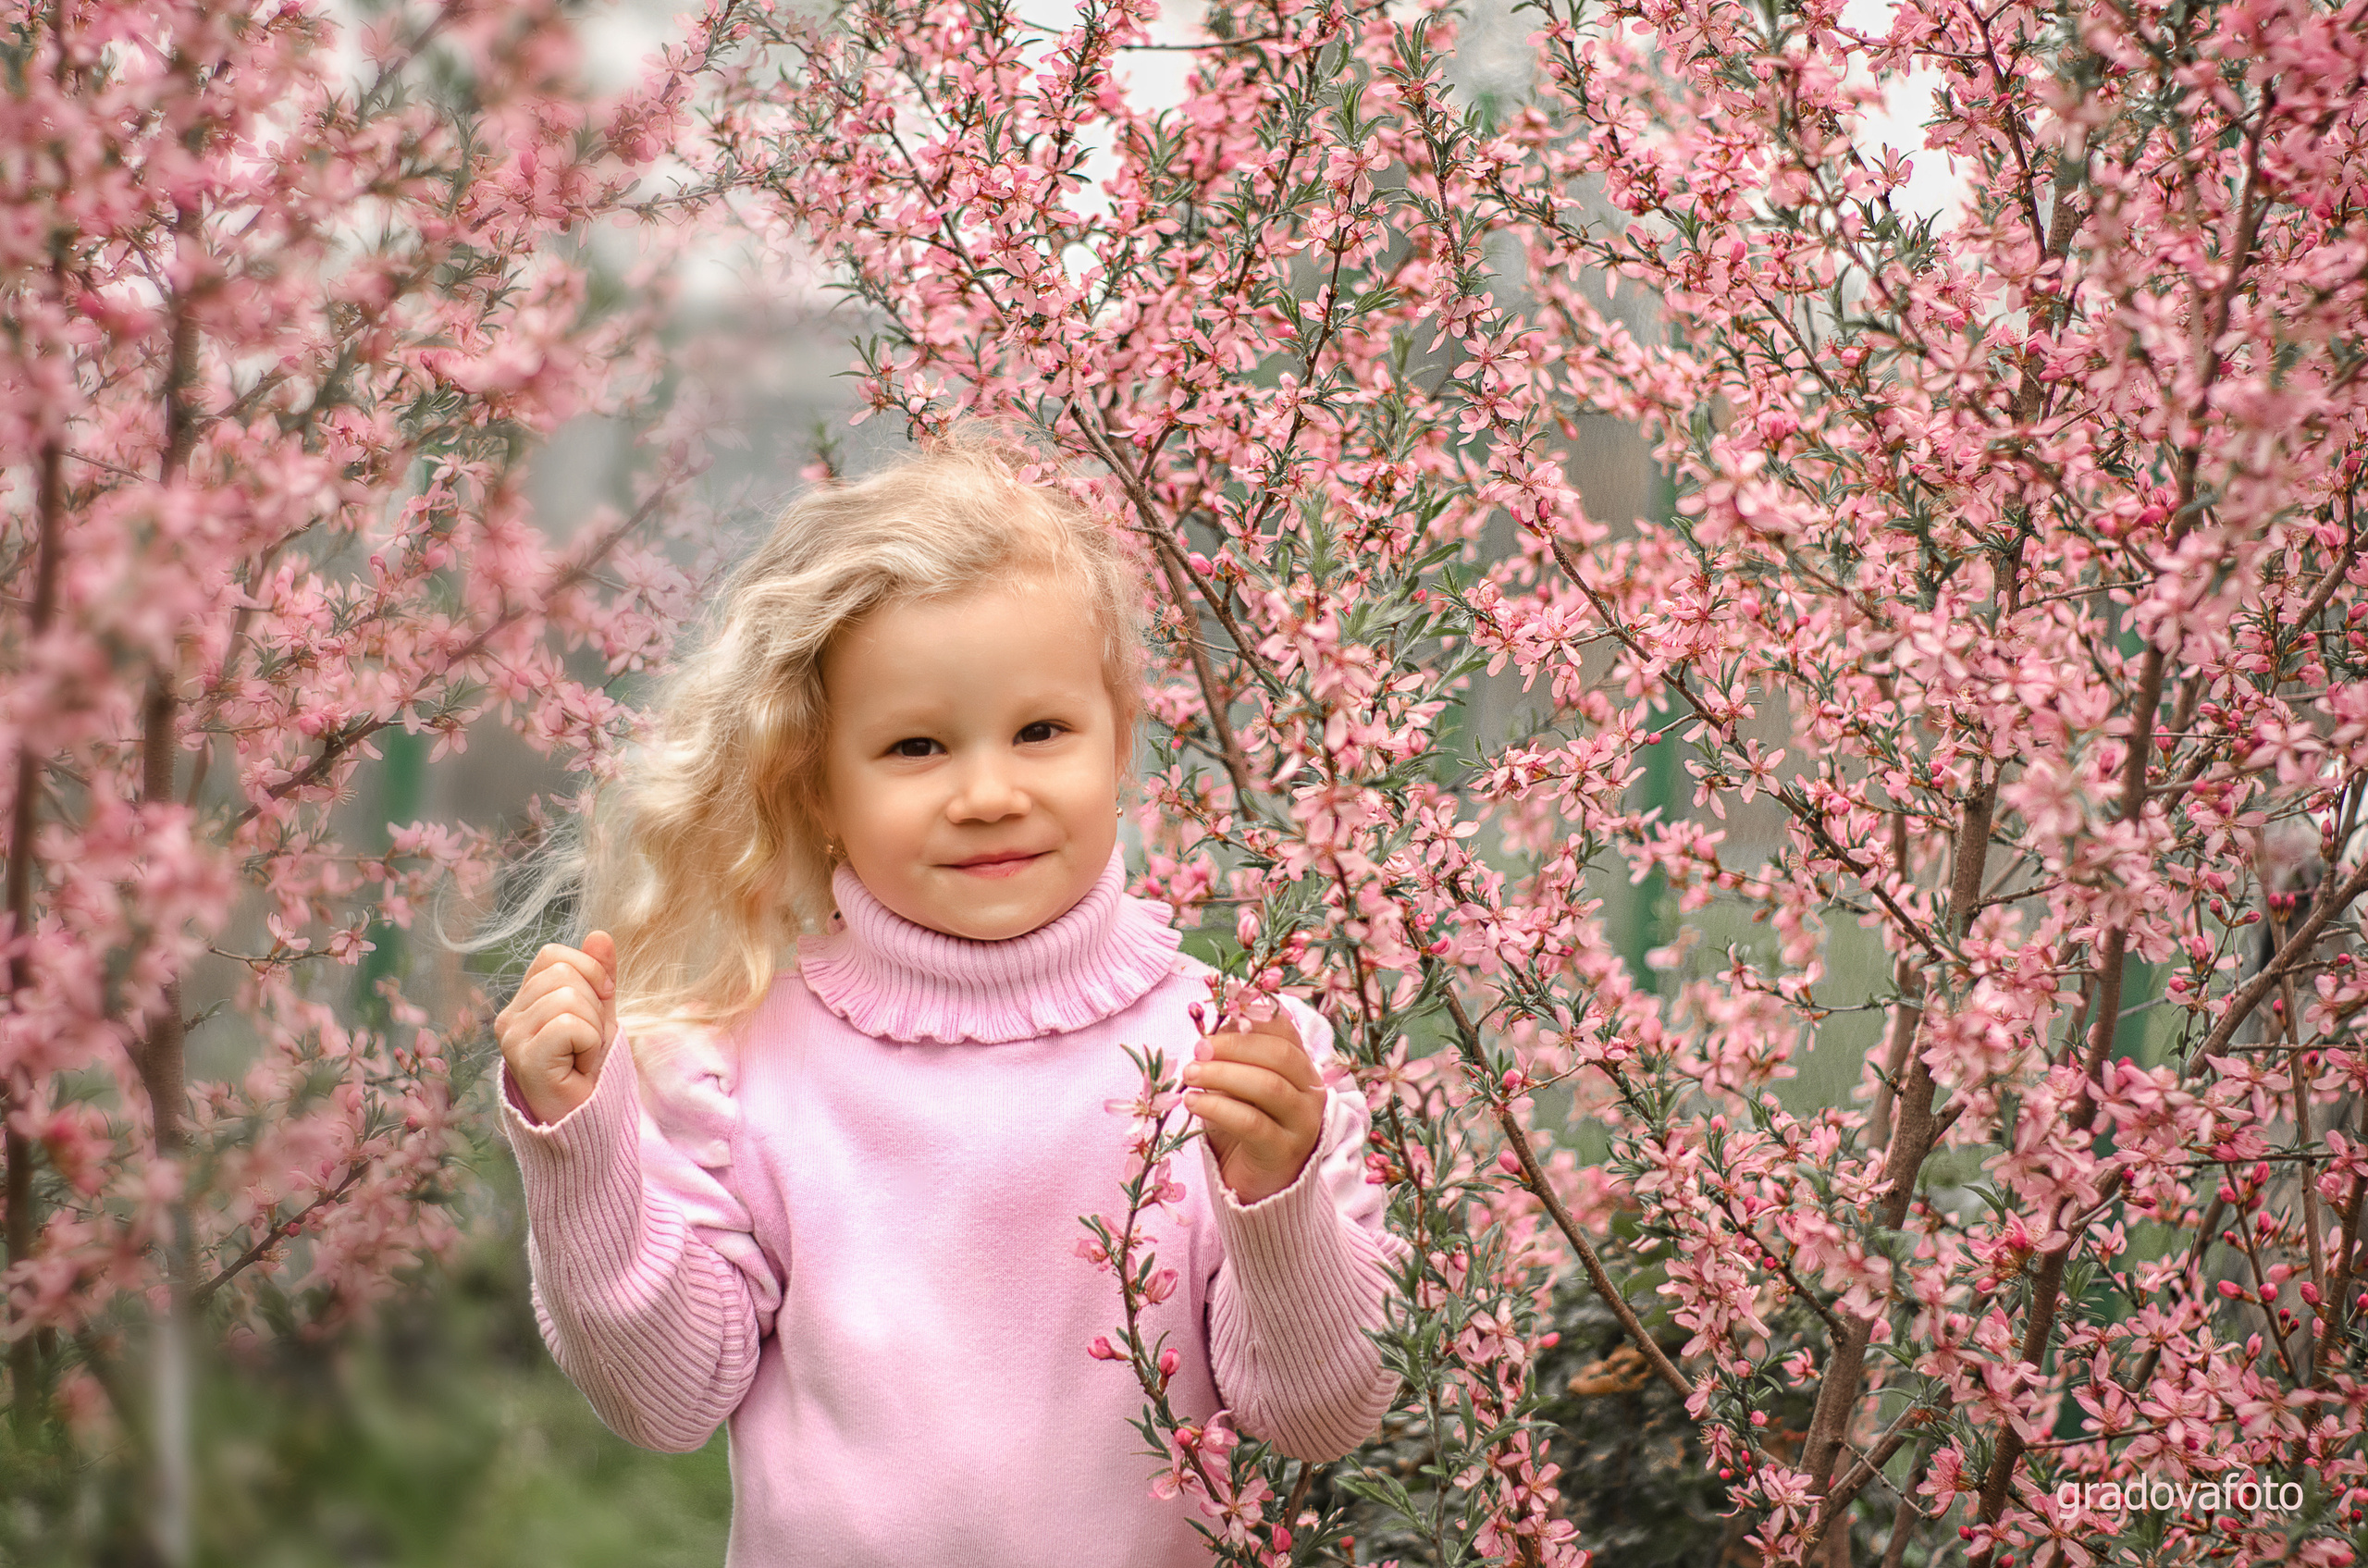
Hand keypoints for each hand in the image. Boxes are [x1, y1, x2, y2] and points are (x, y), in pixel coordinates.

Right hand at [495, 932, 617, 1125]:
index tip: (600, 1005)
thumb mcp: (600, 1015)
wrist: (588, 1120)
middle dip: (594, 1005)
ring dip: (592, 1028)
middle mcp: (508, 1017)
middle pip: (564, 973)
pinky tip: (577, 1066)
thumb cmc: (589, 1071)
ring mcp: (512, 1037)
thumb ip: (598, 976)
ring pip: (569, 997)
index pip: (553, 955)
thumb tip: (600, 935)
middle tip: (586, 1042)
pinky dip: (588, 1044)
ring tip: (580, 1055)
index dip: (589, 972)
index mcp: (523, 1002)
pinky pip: (569, 1024)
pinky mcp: (524, 1058)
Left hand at [1182, 1008, 1326, 1205]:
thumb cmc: (1245, 1127)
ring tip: (1189, 1075)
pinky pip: (1252, 1122)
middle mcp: (1311, 1091)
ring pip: (1268, 1086)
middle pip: (1279, 1055)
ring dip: (1222, 1075)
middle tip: (1197, 1051)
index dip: (1247, 1022)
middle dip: (1233, 1047)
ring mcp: (1303, 1122)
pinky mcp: (1285, 1151)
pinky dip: (1218, 1108)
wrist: (1258, 1184)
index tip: (1210, 1028)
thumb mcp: (1239, 1088)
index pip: (1284, 1031)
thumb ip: (1232, 1060)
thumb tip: (1207, 1033)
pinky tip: (1193, 1103)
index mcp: (1302, 1067)